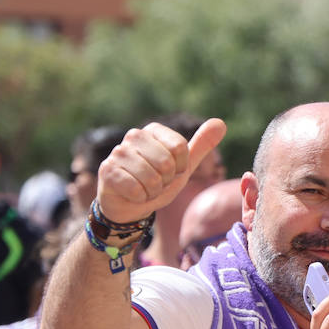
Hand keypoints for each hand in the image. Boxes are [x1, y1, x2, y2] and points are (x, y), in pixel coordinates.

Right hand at [95, 118, 226, 225]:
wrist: (129, 206)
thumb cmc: (157, 183)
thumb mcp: (183, 166)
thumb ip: (201, 145)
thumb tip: (221, 123)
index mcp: (153, 130)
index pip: (181, 148)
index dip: (180, 168)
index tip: (171, 172)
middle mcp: (134, 135)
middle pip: (167, 163)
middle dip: (165, 181)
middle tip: (155, 183)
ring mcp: (118, 152)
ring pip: (151, 178)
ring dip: (152, 192)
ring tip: (143, 188)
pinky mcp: (107, 170)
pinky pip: (136, 189)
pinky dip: (139, 198)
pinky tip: (131, 194)